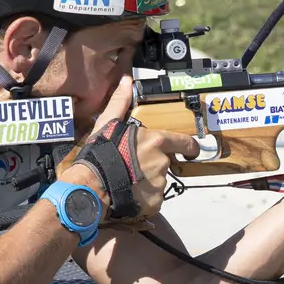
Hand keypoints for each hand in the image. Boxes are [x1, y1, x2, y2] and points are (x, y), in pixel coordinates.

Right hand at [63, 74, 199, 222]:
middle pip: (165, 163)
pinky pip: (153, 200)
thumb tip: (126, 80)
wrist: (92, 186)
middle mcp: (162, 162)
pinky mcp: (155, 203)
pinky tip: (128, 194)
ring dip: (147, 182)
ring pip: (158, 182)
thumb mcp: (108, 123)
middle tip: (134, 167)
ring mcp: (160, 184)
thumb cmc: (100, 153)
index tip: (191, 150)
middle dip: (153, 165)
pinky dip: (144, 199)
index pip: (183, 142)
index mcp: (156, 141)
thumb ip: (120, 102)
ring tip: (127, 182)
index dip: (189, 146)